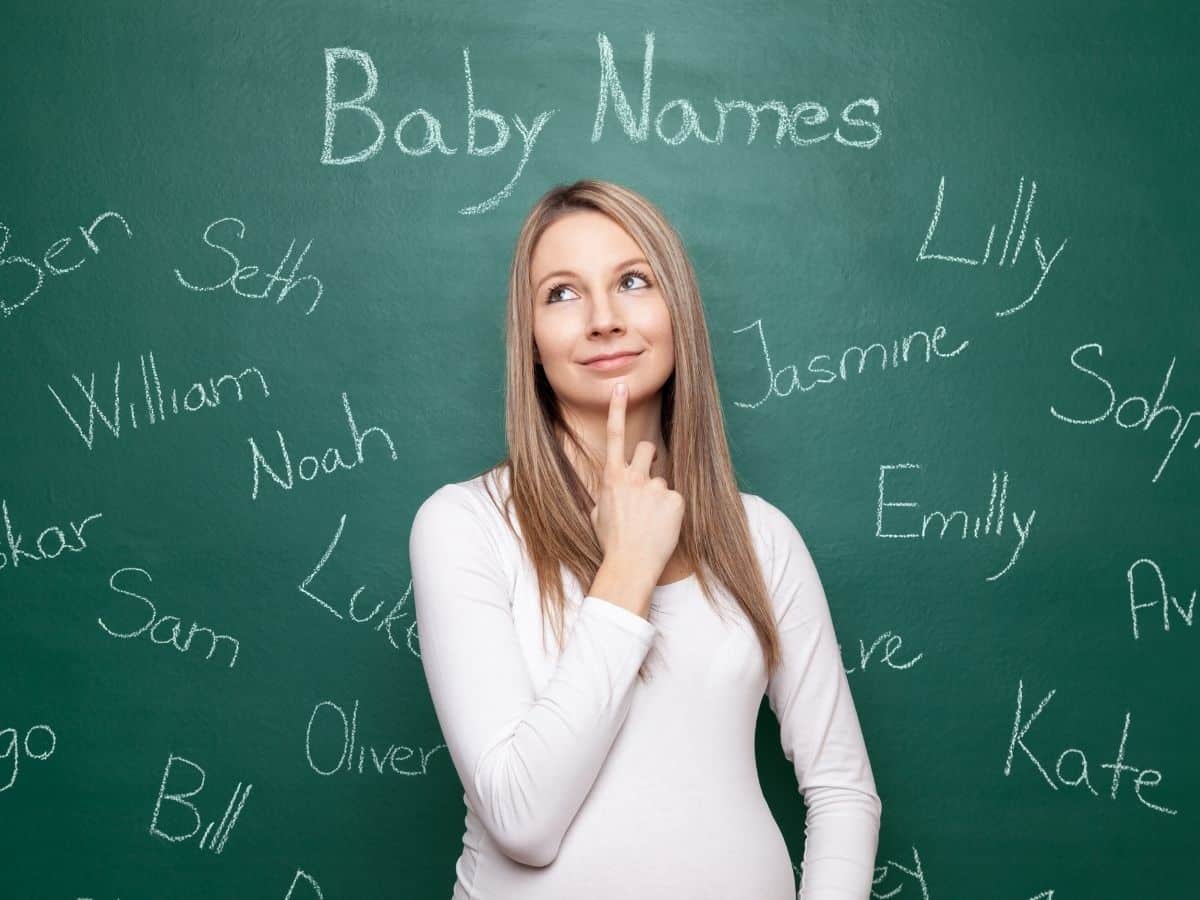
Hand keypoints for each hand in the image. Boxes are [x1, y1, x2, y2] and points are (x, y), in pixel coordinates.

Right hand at [588, 382, 683, 584]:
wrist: (630, 564)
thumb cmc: (611, 542)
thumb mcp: (597, 514)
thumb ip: (606, 493)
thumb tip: (611, 488)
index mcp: (612, 478)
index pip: (614, 435)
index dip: (617, 409)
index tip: (620, 387)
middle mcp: (634, 477)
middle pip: (647, 449)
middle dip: (648, 458)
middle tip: (645, 482)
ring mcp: (656, 487)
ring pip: (662, 480)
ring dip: (658, 495)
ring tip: (651, 520)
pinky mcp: (675, 500)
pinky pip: (675, 498)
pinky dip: (671, 511)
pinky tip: (662, 527)